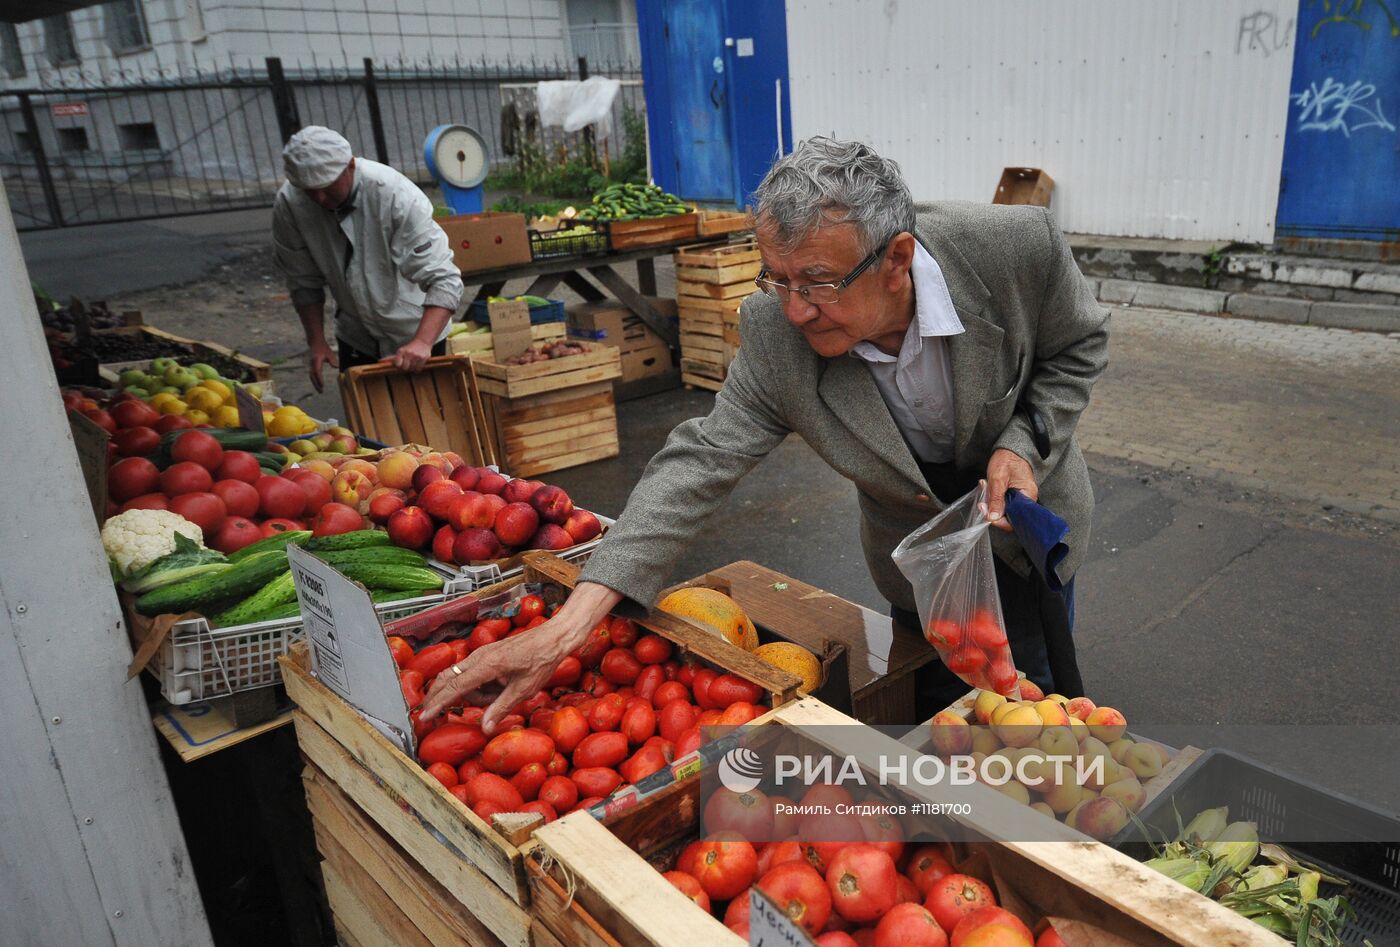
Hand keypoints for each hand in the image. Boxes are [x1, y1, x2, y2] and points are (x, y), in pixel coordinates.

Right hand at [308, 341, 337, 392]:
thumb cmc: (323, 348)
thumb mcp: (330, 353)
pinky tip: (319, 385)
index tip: (322, 385)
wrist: (315, 343)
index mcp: (316, 360)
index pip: (317, 371)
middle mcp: (312, 364)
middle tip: (321, 392)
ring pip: (312, 376)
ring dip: (315, 384)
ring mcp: (311, 365)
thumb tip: (336, 367)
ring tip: (320, 391)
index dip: (319, 379)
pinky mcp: (312, 366)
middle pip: (313, 376)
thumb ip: (332, 360)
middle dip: (316, 384)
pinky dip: (315, 381)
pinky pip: (312, 375)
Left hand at [385, 338, 431, 371]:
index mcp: (401, 351)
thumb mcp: (400, 351)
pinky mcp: (423, 358)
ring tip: (413, 362)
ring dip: (412, 368)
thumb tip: (380, 361)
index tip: (400, 364)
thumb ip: (390, 358)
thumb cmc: (409, 348)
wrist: (423, 341)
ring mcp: (416, 356)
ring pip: (412, 369)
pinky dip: (417, 369)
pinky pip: (418, 369)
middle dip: (406, 367)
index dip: (398, 365)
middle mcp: (408, 353)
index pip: (397, 364)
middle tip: (408, 363)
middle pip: (404, 368)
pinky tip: (418, 363)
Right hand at [421, 621, 574, 733]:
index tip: (424, 717)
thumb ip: (501, 708)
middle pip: (447, 678)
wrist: (552, 637)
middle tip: (431, 716)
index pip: (455, 687)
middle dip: (437, 697)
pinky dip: (476, 686)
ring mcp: (481, 653)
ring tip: (499, 697)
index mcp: (487, 665)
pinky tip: (497, 689)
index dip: (438, 704)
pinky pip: (471, 672)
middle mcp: (479, 656)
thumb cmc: (541, 661)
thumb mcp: (524, 689)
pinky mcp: (486, 654)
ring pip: (460, 677)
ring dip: (471, 694)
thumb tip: (484, 728)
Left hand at [983, 448, 1036, 531]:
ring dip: (992, 503)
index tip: (987, 514)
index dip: (1000, 521)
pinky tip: (988, 489)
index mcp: (1028, 495)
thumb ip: (996, 500)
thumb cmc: (1007, 459)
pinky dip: (994, 498)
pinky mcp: (1015, 495)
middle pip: (1010, 516)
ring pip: (1005, 510)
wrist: (1010, 449)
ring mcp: (1021, 497)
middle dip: (993, 511)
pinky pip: (1004, 503)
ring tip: (985, 489)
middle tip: (982, 503)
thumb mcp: (998, 479)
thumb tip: (993, 517)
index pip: (1016, 519)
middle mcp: (1027, 499)